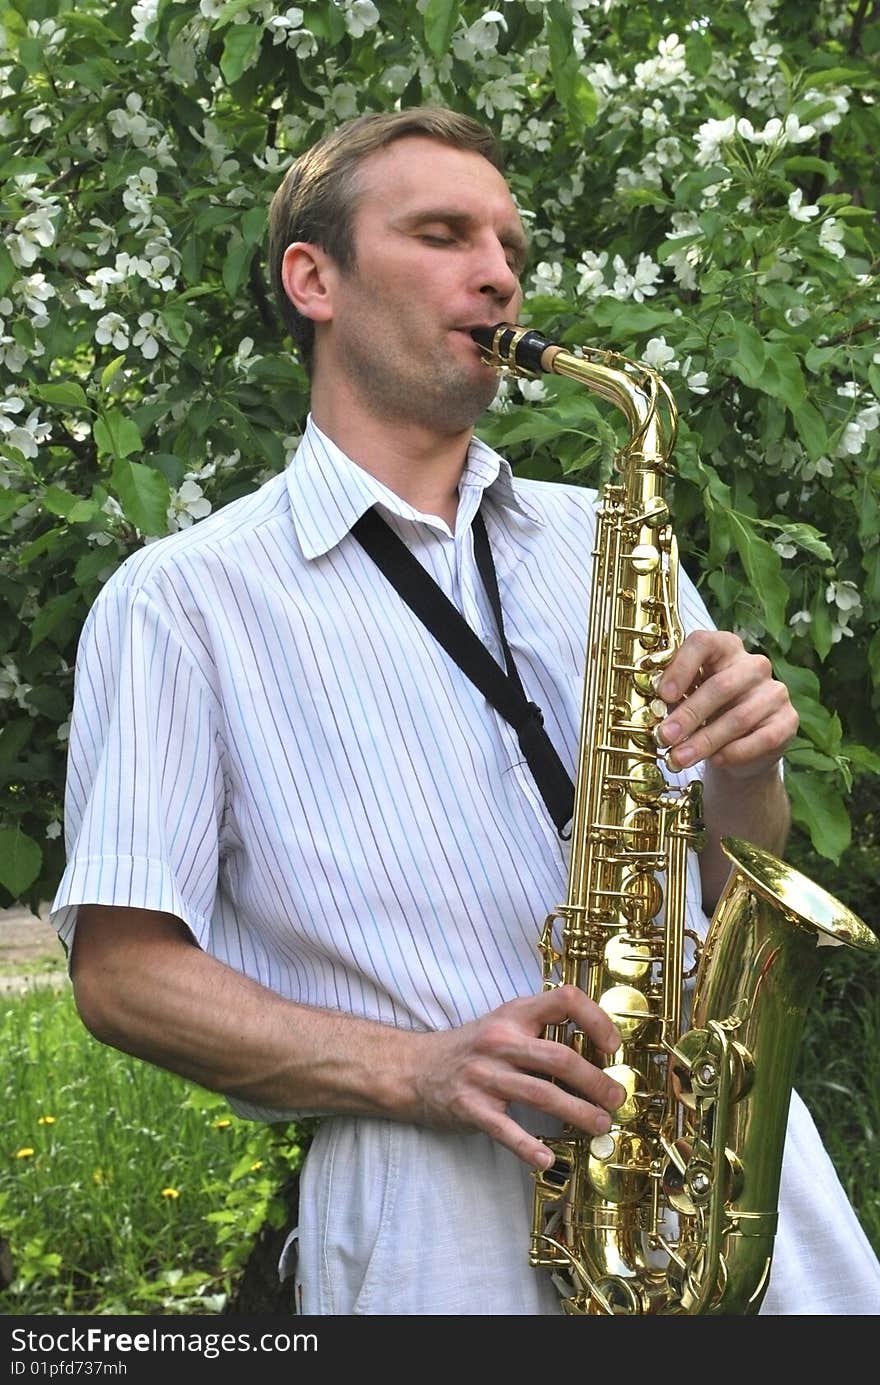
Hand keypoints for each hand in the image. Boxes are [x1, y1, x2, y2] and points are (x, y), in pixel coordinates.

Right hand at [408, 985, 624, 1169]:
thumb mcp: (504, 1024)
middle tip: (616, 1098)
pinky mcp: (471, 1107)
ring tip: (600, 1125)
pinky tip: (548, 1159)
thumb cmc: (471, 1048)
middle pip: (559, 1058)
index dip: (596, 1019)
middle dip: (596, 1081)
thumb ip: (542, 1029)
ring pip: (542, 1095)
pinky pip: (506, 1129)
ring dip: (578, 1113)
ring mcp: (484, 1075)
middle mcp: (500, 1041)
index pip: (564, 1000)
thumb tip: (597, 1048)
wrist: (414, 1068)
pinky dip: (529, 1146)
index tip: (612, 1046)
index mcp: (514, 1015)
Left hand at [655, 629, 797, 778]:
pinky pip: (762, 738)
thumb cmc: (706, 714)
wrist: (737, 748)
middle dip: (689, 714)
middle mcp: (754, 665)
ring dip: (706, 741)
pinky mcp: (788, 720)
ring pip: (739, 717)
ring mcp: (775, 692)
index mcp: (724, 648)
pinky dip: (735, 752)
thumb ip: (672, 698)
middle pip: (721, 685)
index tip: (662, 695)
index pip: (704, 642)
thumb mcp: (686, 699)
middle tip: (665, 737)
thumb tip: (653, 710)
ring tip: (680, 758)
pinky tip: (716, 761)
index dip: (681, 667)